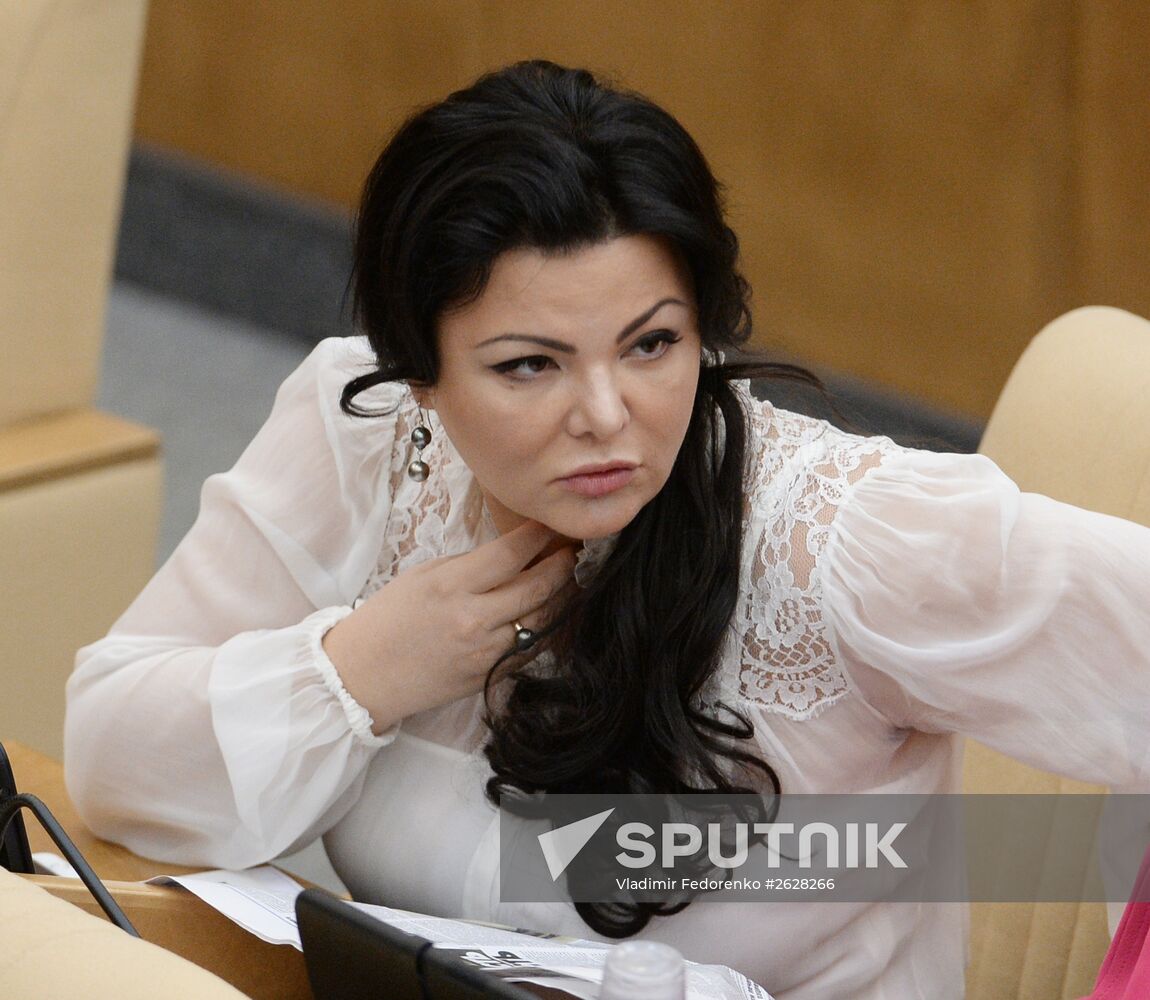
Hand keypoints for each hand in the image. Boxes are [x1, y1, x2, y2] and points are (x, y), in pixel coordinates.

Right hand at [322, 521, 575, 733]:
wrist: (363, 675)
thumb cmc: (388, 619)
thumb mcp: (423, 576)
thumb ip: (469, 564)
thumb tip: (511, 554)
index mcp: (452, 585)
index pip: (511, 554)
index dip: (539, 535)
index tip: (552, 525)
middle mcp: (473, 618)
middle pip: (538, 586)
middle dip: (563, 564)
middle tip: (573, 550)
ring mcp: (485, 651)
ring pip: (545, 619)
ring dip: (564, 596)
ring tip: (570, 580)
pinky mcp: (490, 675)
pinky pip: (533, 649)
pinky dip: (550, 628)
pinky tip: (554, 614)